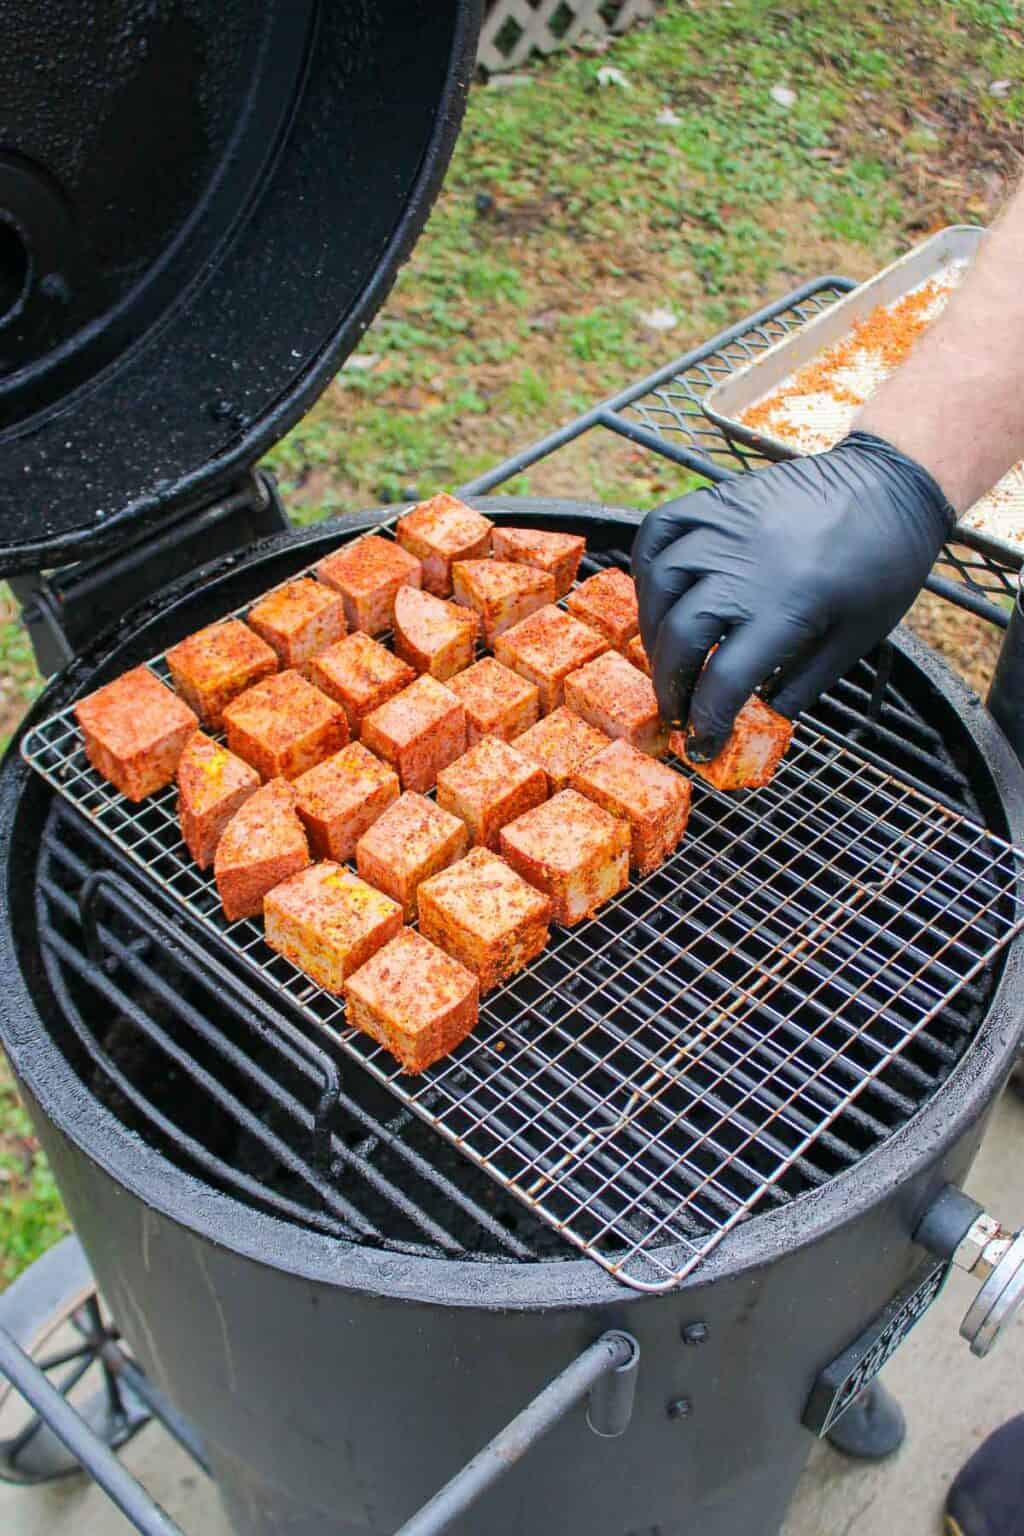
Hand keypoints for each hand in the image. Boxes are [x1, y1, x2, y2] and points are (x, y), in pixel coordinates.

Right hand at [631, 431, 953, 760]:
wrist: (891, 484)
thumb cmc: (884, 565)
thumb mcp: (857, 639)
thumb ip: (805, 682)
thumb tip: (764, 716)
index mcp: (788, 609)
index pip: (724, 680)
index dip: (708, 723)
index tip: (704, 745)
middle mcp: (745, 569)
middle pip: (679, 637)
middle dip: (669, 687)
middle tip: (678, 710)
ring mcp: (726, 530)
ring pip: (659, 585)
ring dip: (652, 631)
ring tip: (667, 656)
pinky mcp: (718, 501)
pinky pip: (659, 531)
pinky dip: (646, 564)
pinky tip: (657, 592)